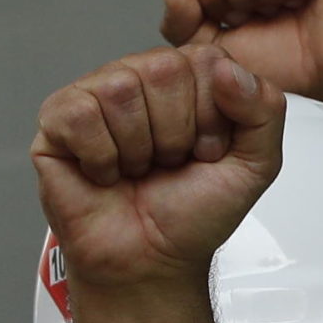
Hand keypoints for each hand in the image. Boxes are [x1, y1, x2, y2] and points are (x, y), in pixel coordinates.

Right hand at [31, 45, 283, 289]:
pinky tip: (106, 172)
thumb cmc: (191, 215)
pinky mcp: (57, 120)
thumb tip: (228, 70)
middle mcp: (140, 76)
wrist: (150, 263)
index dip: (212, 116)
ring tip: (137, 168)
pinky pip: (81, 115)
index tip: (206, 152)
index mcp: (186, 77)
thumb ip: (265, 110)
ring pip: (120, 89)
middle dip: (175, 134)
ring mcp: (95, 94)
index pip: (206, 60)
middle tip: (168, 163)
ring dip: (138, 148)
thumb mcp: (255, 165)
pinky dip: (101, 157)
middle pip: (163, 69)